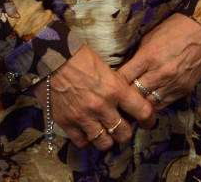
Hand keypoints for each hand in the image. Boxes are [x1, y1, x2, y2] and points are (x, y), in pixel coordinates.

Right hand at [34, 45, 153, 151]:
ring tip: (106, 133)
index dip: (148, 119)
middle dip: (125, 132)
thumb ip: (117, 86)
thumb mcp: (106, 68)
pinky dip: (88, 141)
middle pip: (123, 133)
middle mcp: (102, 107)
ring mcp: (84, 117)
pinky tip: (89, 134)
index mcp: (115, 89)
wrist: (51, 58)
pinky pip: (83, 142)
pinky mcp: (67, 123)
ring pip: (104, 143)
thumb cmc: (80, 57)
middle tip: (122, 127)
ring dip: (108, 139)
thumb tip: (125, 100)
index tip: (148, 121)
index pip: (142, 111)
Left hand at [116, 13, 200, 113]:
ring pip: (148, 105)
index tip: (107, 88)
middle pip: (133, 96)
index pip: (123, 79)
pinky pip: (163, 105)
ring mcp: (173, 84)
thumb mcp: (150, 38)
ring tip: (128, 110)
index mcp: (148, 57)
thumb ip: (137, 57)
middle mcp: (160, 73)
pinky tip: (146, 106)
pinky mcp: (183, 90)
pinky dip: (153, 106)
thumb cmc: (175, 28)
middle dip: (122, 100)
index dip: (112, 85)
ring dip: (138, 107)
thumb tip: (124, 72)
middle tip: (114, 104)